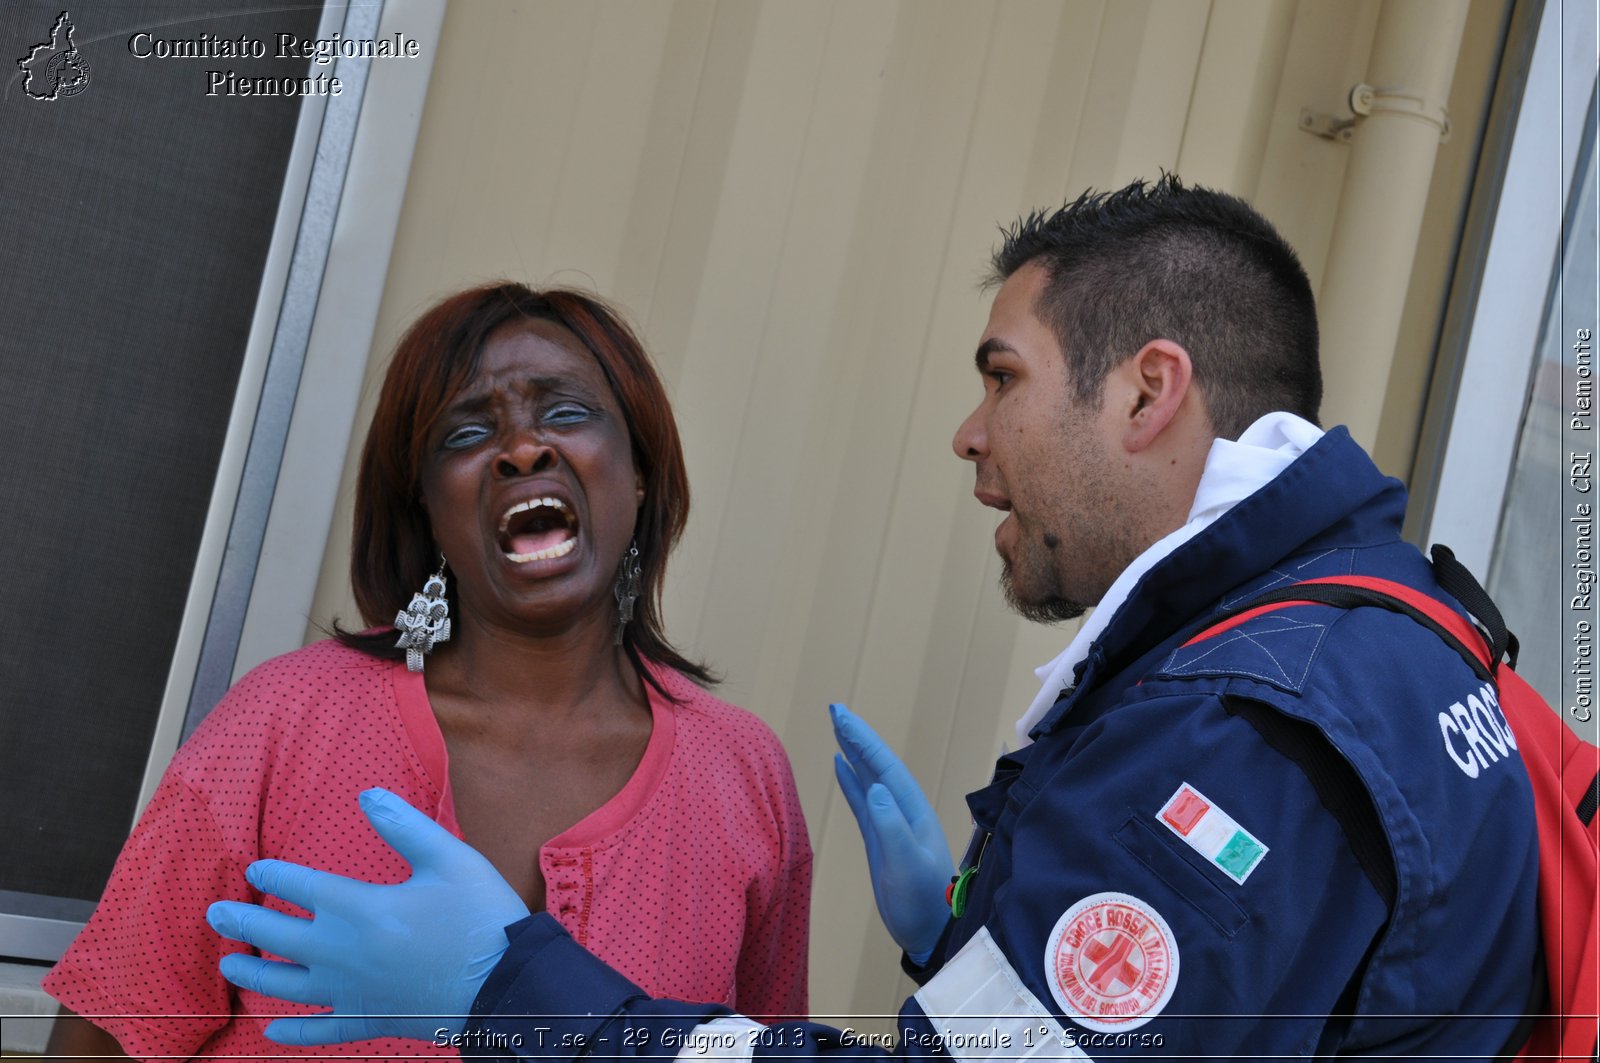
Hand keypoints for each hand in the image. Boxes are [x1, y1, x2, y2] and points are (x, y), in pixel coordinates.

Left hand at [206, 788, 529, 1045]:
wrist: (507, 984)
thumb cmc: (481, 917)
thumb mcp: (450, 858)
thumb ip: (404, 825)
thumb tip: (367, 793)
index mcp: (361, 908)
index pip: (300, 886)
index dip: (273, 875)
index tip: (255, 868)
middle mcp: (343, 953)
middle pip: (277, 937)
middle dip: (242, 923)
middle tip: (215, 914)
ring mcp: (351, 992)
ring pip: (285, 986)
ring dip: (251, 973)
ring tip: (228, 963)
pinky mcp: (367, 1019)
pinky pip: (319, 1031)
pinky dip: (293, 1034)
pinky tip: (272, 1033)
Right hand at [830, 703, 952, 963]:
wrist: (932, 932)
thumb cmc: (923, 902)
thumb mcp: (907, 865)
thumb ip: (892, 827)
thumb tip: (874, 788)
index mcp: (913, 811)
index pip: (885, 766)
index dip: (864, 740)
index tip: (842, 716)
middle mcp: (903, 810)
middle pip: (878, 764)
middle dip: (857, 736)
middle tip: (834, 709)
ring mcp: (891, 823)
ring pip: (869, 777)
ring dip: (853, 752)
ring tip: (836, 728)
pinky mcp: (880, 838)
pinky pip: (862, 800)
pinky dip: (851, 780)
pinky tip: (840, 765)